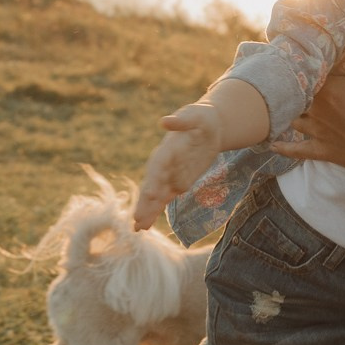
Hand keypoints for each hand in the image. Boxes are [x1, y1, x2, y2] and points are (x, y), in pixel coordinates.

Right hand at [133, 104, 223, 228]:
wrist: (207, 126)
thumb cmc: (201, 118)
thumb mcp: (196, 116)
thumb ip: (181, 120)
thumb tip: (164, 121)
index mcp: (167, 149)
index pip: (159, 166)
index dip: (154, 179)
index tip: (151, 194)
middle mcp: (164, 165)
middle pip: (152, 184)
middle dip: (145, 201)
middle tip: (137, 218)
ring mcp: (169, 175)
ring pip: (155, 196)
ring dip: (147, 211)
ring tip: (137, 228)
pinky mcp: (176, 183)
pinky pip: (163, 200)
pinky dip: (154, 212)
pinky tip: (144, 226)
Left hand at [271, 18, 344, 169]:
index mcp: (331, 88)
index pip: (308, 69)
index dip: (301, 59)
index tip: (291, 50)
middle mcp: (318, 108)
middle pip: (295, 92)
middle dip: (289, 84)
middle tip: (279, 73)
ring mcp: (318, 131)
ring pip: (291, 118)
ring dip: (286, 111)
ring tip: (277, 102)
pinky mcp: (323, 150)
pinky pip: (298, 150)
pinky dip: (286, 147)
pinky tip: (272, 144)